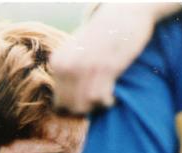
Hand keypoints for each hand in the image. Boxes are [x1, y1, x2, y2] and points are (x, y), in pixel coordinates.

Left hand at [50, 3, 181, 113]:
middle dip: (84, 111)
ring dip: (97, 108)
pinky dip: (108, 103)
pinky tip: (113, 96)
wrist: (124, 12)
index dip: (72, 109)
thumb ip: (67, 71)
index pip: (58, 104)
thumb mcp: (74, 51)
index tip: (86, 104)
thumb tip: (62, 105)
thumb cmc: (101, 35)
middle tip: (97, 103)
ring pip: (84, 106)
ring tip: (105, 99)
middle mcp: (68, 66)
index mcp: (58, 63)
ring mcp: (86, 67)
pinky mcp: (107, 67)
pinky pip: (101, 99)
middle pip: (70, 108)